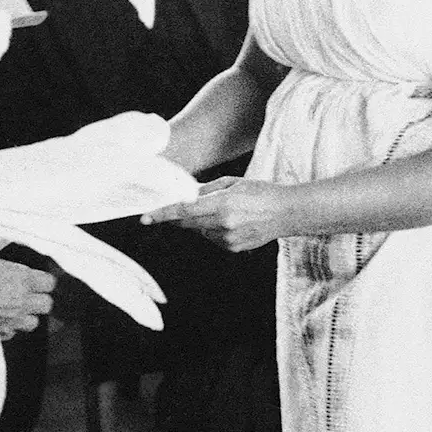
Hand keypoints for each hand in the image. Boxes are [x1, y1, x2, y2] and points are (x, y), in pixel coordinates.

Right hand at [0, 242, 54, 337]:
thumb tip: (8, 231)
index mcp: (21, 280)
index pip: (50, 283)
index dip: (43, 279)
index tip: (34, 276)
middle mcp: (22, 302)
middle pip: (46, 304)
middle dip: (39, 297)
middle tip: (25, 291)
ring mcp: (13, 321)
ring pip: (34, 322)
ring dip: (28, 314)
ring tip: (14, 306)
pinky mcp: (1, 334)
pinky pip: (14, 332)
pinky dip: (11, 326)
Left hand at [143, 176, 292, 251]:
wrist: (287, 213)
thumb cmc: (261, 192)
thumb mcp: (232, 182)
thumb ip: (205, 190)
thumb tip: (184, 195)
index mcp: (222, 204)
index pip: (183, 211)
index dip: (161, 214)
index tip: (145, 217)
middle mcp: (222, 224)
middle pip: (186, 223)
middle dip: (177, 216)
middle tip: (175, 208)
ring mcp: (227, 239)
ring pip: (199, 231)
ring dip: (199, 222)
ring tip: (223, 210)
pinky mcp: (232, 248)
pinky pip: (211, 238)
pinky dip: (212, 230)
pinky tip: (231, 221)